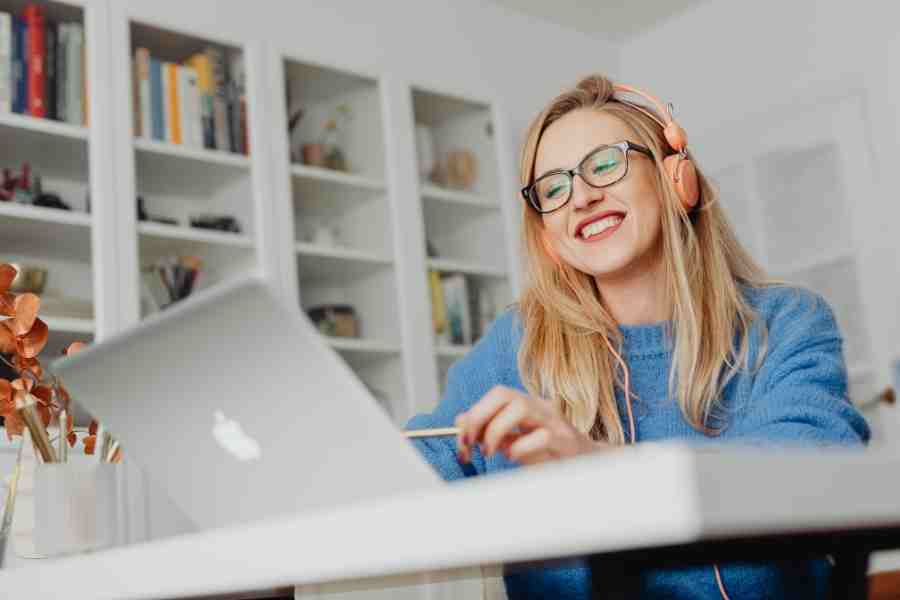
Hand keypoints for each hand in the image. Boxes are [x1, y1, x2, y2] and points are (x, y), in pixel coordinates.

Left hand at [454, 385, 606, 465]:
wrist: (589, 466)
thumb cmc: (550, 454)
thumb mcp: (517, 440)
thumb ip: (492, 430)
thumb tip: (460, 421)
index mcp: (529, 404)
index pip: (497, 394)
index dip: (474, 413)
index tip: (461, 438)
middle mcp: (542, 407)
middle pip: (504, 395)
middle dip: (480, 418)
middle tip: (471, 444)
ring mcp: (555, 422)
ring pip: (520, 409)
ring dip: (497, 431)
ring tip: (494, 451)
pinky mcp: (566, 442)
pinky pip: (539, 437)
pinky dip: (520, 448)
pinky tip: (517, 458)